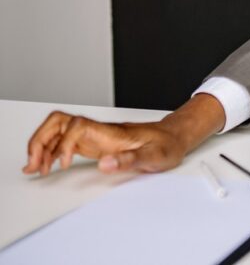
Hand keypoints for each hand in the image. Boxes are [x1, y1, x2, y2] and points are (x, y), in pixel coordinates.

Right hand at [22, 94, 225, 175]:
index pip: (77, 127)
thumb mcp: (155, 157)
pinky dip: (50, 150)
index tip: (63, 165)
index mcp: (112, 133)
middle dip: (40, 140)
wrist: (175, 137)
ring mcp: (95, 135)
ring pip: (58, 129)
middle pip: (59, 122)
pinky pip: (64, 141)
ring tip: (33, 167)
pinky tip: (45, 163)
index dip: (64, 144)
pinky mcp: (95, 143)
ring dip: (41, 145)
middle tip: (34, 164)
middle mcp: (99, 131)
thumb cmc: (167, 146)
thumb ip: (130, 160)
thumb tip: (104, 164)